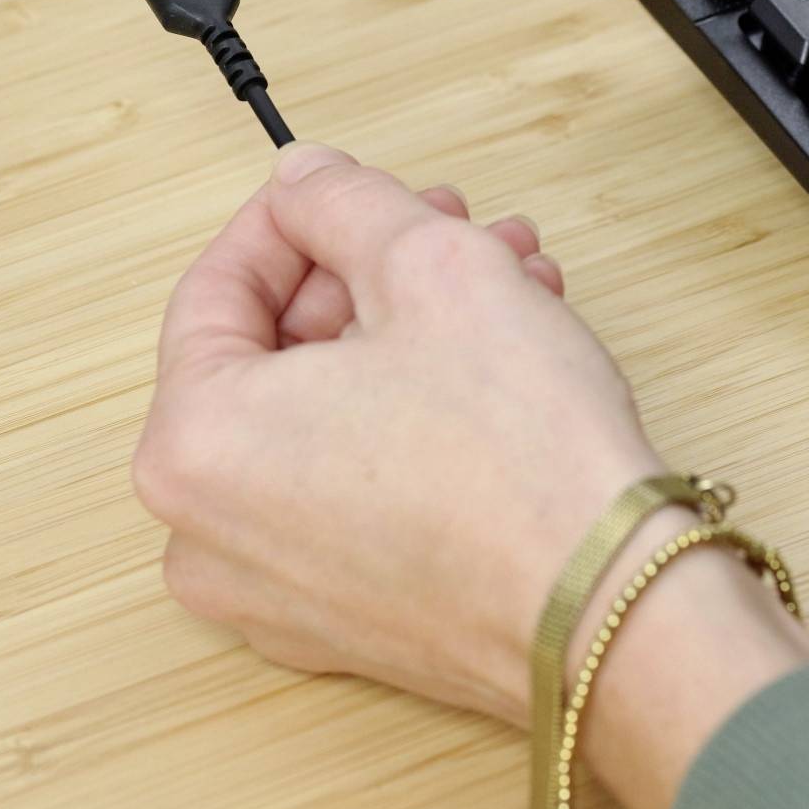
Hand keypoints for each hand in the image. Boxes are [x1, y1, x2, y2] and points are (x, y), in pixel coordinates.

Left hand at [132, 143, 808, 808]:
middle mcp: (206, 532)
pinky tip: (499, 362)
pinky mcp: (341, 626)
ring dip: (410, 336)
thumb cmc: (520, 461)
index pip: (216, 290)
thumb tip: (305, 181)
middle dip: (373, 276)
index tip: (348, 188)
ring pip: (324, 417)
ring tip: (507, 282)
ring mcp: (271, 592)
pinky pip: (351, 489)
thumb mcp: (428, 265)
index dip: (295, 220)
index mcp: (192, 443)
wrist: (616, 615)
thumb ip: (342, 203)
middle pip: (275, 354)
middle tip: (448, 228)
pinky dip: (409, 420)